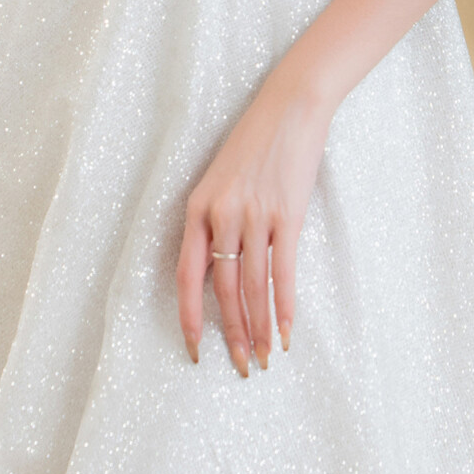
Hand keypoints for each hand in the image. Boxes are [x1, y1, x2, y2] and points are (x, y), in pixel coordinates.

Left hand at [176, 64, 331, 373]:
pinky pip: (282, 271)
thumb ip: (214, 221)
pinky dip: (285, 306)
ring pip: (251, 287)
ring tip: (266, 358)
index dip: (190, 315)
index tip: (195, 347)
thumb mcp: (219, 180)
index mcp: (197, 209)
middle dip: (232, 334)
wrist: (288, 108)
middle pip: (221, 289)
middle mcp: (221, 216)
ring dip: (259, 328)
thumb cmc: (254, 144)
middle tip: (241, 366)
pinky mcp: (287, 215)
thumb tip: (217, 268)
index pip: (186, 275)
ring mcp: (254, 216)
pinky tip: (287, 330)